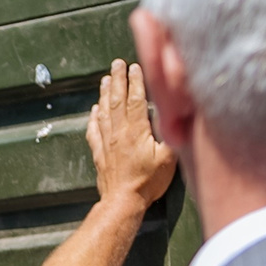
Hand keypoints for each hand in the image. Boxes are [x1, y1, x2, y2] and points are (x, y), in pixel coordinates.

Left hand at [87, 59, 176, 208]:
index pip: (135, 99)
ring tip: (104, 79)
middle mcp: (118, 133)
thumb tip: (172, 112)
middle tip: (116, 63)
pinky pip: (94, 130)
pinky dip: (93, 117)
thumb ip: (169, 132)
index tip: (135, 66)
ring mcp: (106, 143)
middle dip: (117, 79)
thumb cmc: (148, 181)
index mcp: (135, 131)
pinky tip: (94, 110)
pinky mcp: (99, 153)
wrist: (122, 202)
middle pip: (116, 100)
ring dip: (104, 94)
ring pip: (103, 112)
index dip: (135, 81)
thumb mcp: (169, 156)